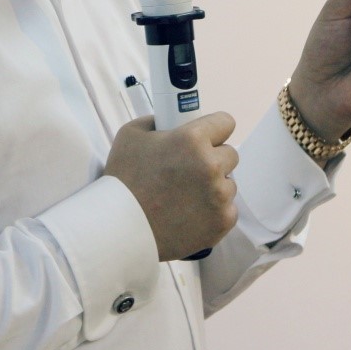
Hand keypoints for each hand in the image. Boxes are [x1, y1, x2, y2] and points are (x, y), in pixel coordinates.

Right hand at [103, 112, 239, 260]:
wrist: (120, 228)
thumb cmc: (123, 180)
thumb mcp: (131, 135)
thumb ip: (157, 121)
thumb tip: (173, 121)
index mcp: (192, 139)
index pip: (225, 122)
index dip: (214, 130)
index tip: (206, 138)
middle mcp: (211, 165)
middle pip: (230, 155)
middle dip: (213, 159)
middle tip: (190, 171)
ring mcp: (219, 196)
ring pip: (228, 184)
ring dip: (213, 187)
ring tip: (186, 197)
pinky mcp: (222, 221)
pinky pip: (227, 210)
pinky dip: (213, 212)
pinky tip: (191, 215)